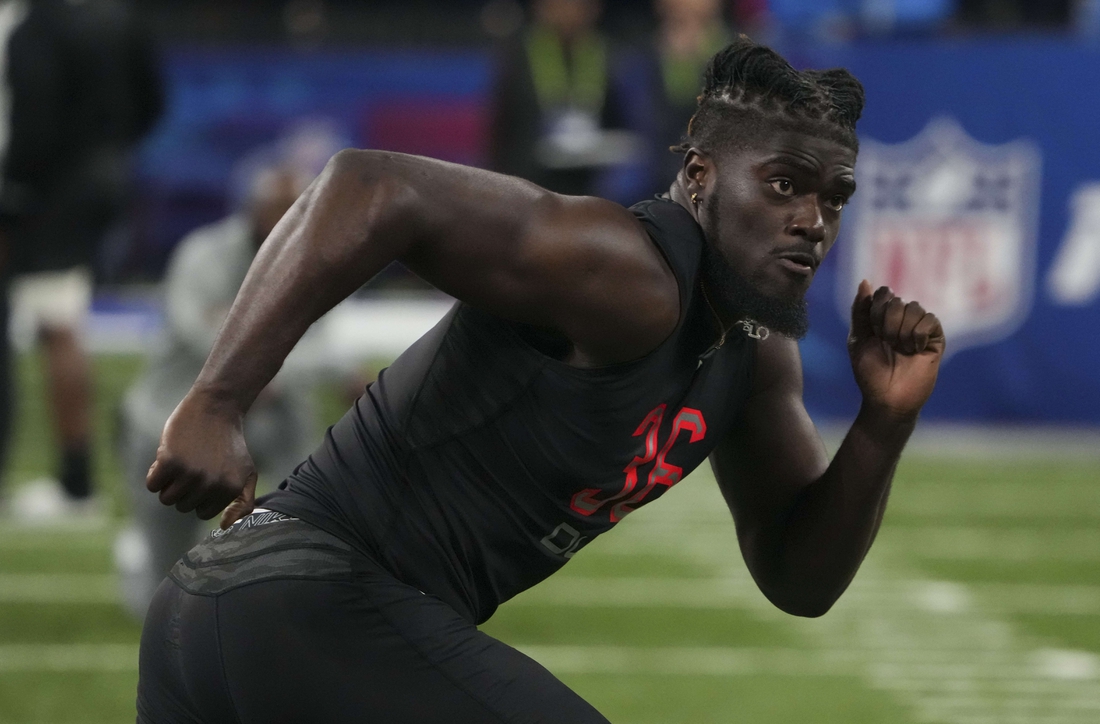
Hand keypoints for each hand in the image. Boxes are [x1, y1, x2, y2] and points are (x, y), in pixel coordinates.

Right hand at [146, 388, 257, 528]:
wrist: (216, 408)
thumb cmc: (229, 443)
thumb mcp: (246, 472)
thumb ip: (243, 502)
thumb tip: (226, 527)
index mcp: (231, 490)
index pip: (202, 513)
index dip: (200, 495)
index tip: (206, 475)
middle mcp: (212, 485)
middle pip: (182, 506)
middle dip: (184, 488)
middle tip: (196, 462)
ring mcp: (191, 473)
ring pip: (166, 499)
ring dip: (170, 482)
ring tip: (184, 460)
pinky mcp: (170, 461)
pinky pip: (152, 485)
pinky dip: (155, 473)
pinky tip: (169, 456)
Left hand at [847, 280, 944, 419]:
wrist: (887, 398)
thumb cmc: (870, 373)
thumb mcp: (858, 339)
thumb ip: (860, 311)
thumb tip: (865, 281)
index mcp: (882, 317)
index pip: (883, 293)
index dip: (876, 310)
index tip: (874, 332)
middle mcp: (902, 319)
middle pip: (896, 300)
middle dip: (887, 324)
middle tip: (887, 344)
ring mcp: (919, 328)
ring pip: (914, 308)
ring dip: (902, 331)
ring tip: (901, 350)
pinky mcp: (936, 339)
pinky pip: (930, 320)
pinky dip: (917, 335)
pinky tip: (914, 351)